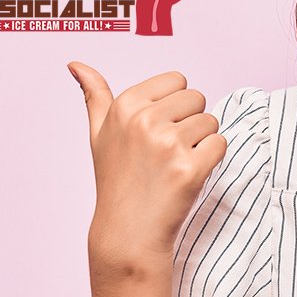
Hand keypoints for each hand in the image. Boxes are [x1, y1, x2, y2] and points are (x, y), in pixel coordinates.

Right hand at [69, 61, 224, 272]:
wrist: (127, 232)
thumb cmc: (116, 180)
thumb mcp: (99, 135)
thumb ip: (95, 96)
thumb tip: (75, 64)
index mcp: (124, 105)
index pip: (177, 80)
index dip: (174, 106)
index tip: (156, 130)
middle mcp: (144, 120)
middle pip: (198, 98)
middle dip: (189, 122)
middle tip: (166, 152)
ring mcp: (168, 144)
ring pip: (211, 122)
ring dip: (201, 143)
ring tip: (174, 165)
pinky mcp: (190, 168)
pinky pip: (220, 144)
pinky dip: (212, 159)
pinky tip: (188, 176)